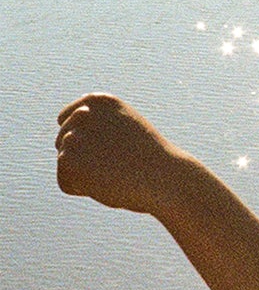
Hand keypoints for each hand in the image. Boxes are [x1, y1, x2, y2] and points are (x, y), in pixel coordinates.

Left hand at [56, 94, 183, 214]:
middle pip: (63, 142)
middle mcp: (82, 112)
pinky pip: (66, 183)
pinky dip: (83, 189)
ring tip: (116, 171)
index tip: (114, 146)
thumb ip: (98, 128)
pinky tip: (107, 182)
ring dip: (86, 174)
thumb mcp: (127, 130)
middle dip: (86, 157)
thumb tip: (67, 143)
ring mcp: (74, 134)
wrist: (165, 177)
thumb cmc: (151, 159)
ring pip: (66, 163)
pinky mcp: (68, 158)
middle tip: (119, 160)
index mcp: (98, 100)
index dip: (90, 139)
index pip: (68, 121)